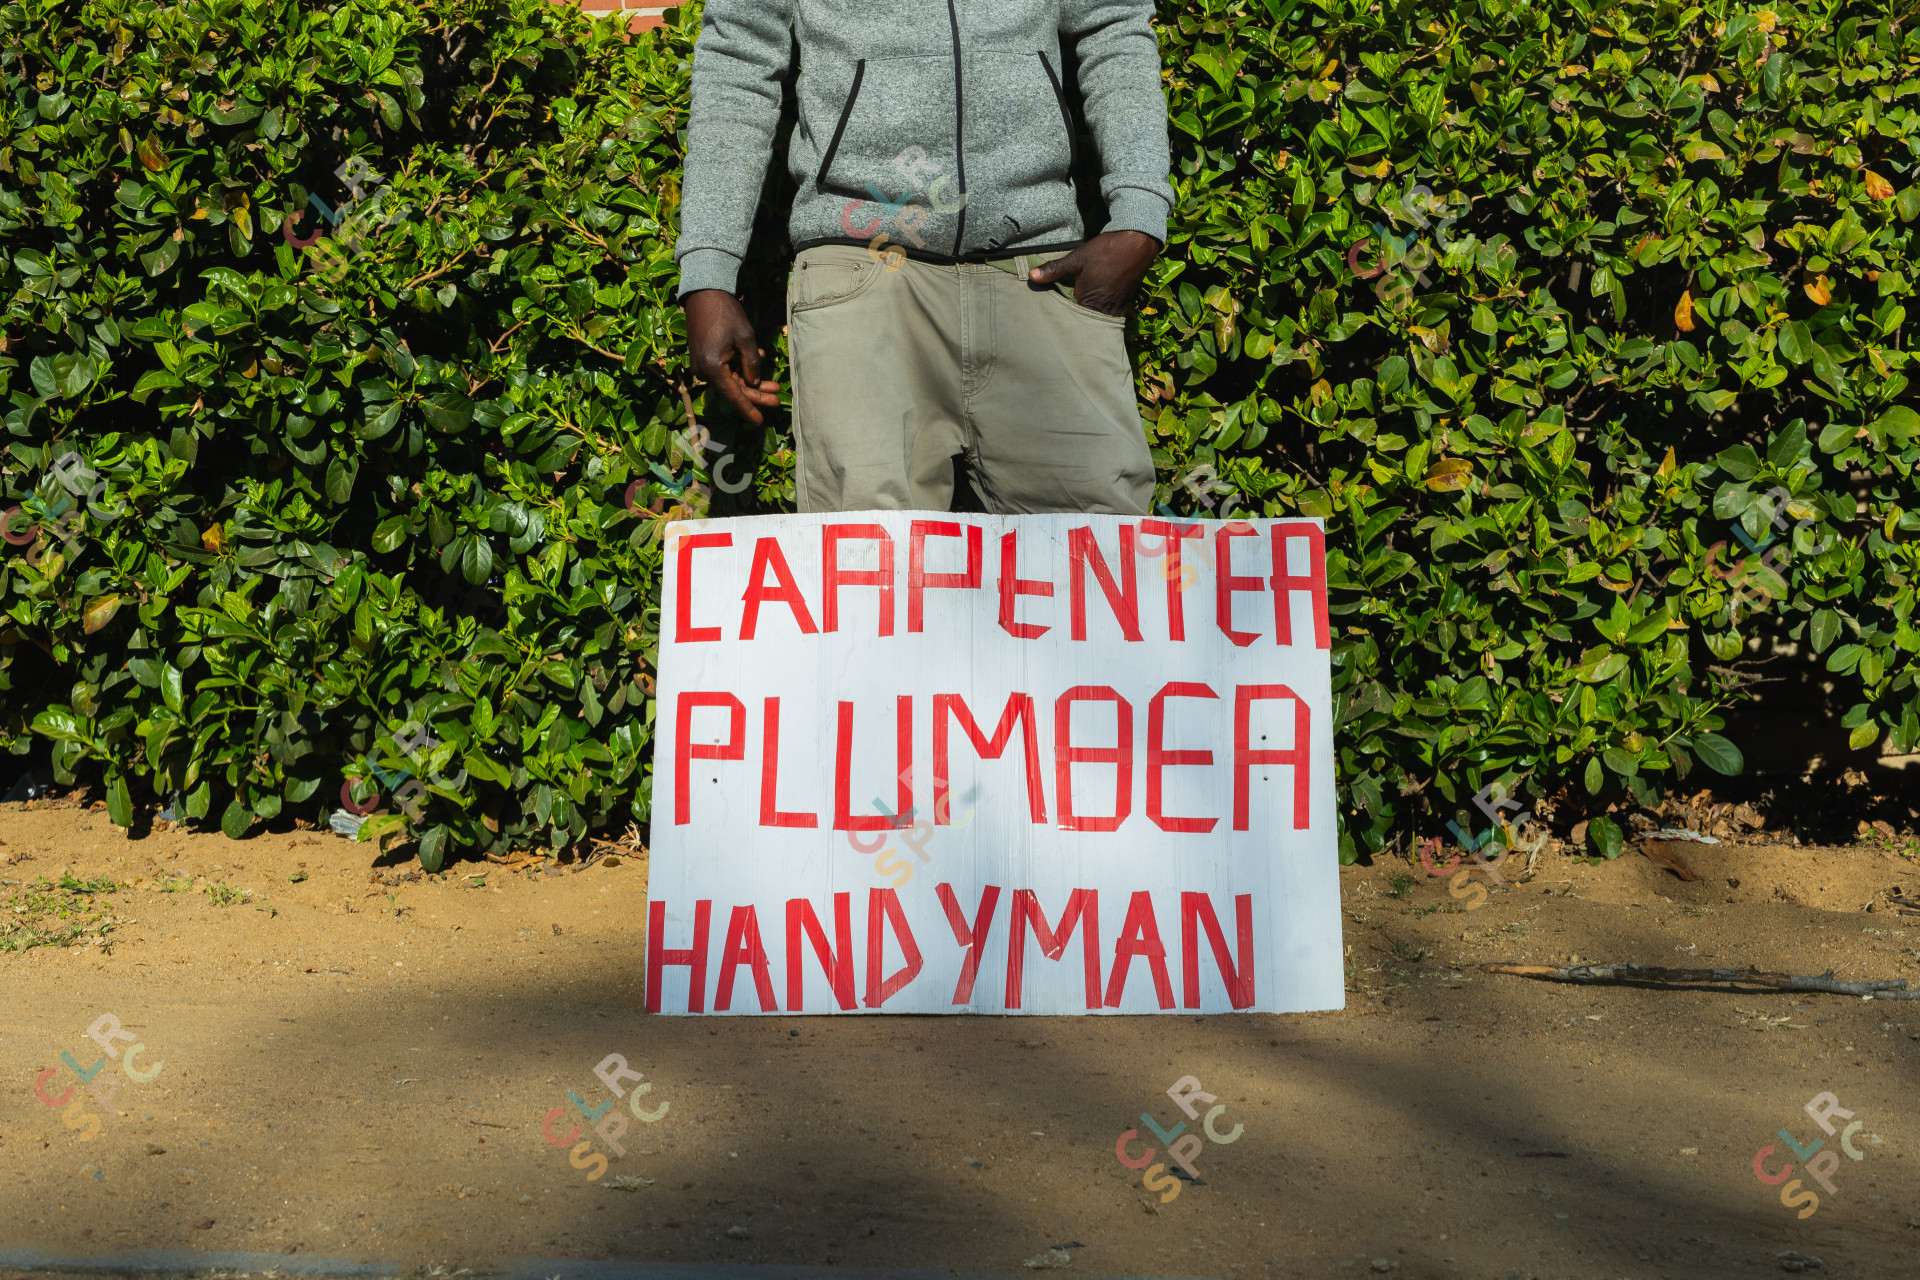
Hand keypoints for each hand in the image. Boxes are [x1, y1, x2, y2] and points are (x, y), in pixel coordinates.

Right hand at [682, 290, 781, 424]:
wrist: (703, 292)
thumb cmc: (726, 314)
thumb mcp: (745, 339)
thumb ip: (752, 364)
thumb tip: (754, 382)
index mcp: (712, 368)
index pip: (734, 395)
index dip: (749, 409)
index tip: (760, 422)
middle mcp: (703, 370)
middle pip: (733, 389)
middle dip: (756, 394)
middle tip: (777, 399)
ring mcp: (701, 363)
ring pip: (730, 379)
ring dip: (751, 380)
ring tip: (774, 384)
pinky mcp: (702, 356)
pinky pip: (724, 369)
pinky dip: (740, 368)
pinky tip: (757, 361)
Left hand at [1026, 230, 1159, 316]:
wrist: (1137, 243)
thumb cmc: (1105, 250)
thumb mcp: (1076, 258)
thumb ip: (1053, 270)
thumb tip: (1031, 276)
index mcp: (1088, 302)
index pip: (1069, 319)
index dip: (1061, 318)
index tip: (1051, 319)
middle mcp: (1103, 310)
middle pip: (1084, 322)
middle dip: (1074, 321)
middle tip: (1060, 323)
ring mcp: (1116, 308)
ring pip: (1097, 320)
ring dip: (1088, 318)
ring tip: (1076, 317)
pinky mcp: (1124, 304)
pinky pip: (1109, 315)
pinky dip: (1101, 313)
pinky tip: (1094, 307)